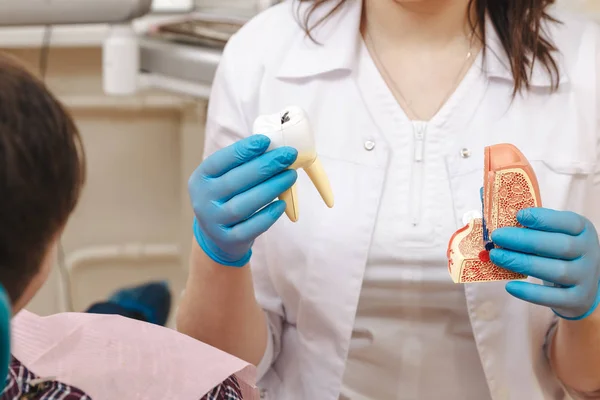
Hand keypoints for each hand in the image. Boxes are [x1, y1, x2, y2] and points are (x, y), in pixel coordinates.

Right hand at [188, 135, 297, 266]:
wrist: (218, 236)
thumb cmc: (228, 197)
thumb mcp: (225, 179)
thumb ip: (244, 165)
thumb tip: (274, 149)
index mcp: (201, 179)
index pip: (220, 161)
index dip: (243, 150)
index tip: (266, 140)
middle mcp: (203, 200)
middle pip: (235, 181)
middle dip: (265, 166)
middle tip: (289, 155)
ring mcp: (214, 222)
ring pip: (244, 205)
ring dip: (271, 188)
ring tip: (291, 175)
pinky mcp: (229, 240)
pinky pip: (251, 228)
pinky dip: (268, 215)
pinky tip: (282, 203)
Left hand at [490, 208, 599, 319]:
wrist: (584, 287)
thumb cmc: (560, 254)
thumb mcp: (557, 235)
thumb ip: (535, 227)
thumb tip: (499, 218)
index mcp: (582, 230)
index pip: (568, 222)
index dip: (544, 218)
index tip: (518, 215)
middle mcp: (588, 253)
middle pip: (559, 246)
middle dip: (525, 240)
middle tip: (497, 236)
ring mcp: (584, 278)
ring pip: (555, 271)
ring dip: (522, 263)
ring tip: (496, 256)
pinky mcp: (576, 299)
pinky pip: (552, 297)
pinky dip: (530, 293)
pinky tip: (509, 286)